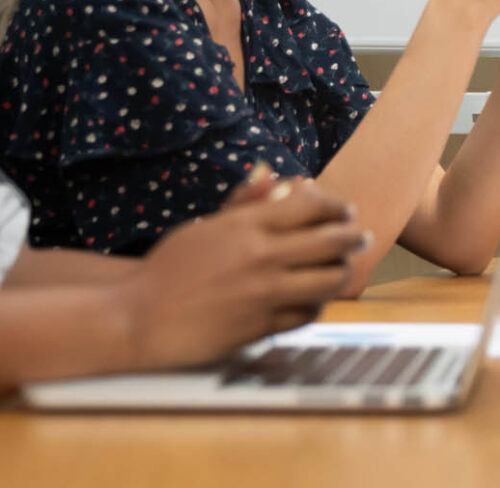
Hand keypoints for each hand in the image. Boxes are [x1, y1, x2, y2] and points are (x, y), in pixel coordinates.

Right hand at [112, 175, 367, 369]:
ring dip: (342, 272)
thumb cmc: (167, 270)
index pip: (311, 206)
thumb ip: (243, 203)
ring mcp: (264, 292)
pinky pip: (307, 313)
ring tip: (344, 269)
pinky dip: (317, 305)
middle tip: (362, 237)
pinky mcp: (261, 326)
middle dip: (354, 237)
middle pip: (331, 240)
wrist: (137, 317)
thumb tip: (272, 173)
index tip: (345, 212)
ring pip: (329, 279)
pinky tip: (316, 300)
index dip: (335, 207)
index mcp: (245, 226)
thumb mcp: (202, 228)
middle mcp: (260, 256)